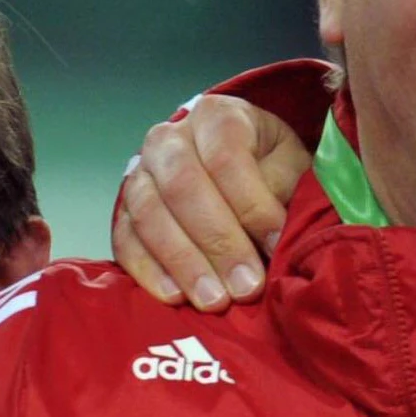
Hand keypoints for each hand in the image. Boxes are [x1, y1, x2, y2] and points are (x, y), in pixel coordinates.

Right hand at [113, 96, 308, 310]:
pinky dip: (148, 270)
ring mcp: (139, 172)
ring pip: (150, 215)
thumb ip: (284, 189)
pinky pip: (125, 239)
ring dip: (184, 262)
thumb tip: (274, 235)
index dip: (252, 204)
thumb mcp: (291, 164)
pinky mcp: (124, 210)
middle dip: (218, 241)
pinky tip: (175, 297)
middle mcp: (169, 138)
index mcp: (216, 116)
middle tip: (246, 286)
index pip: (226, 157)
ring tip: (215, 300)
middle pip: (183, 187)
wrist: (237, 163)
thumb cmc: (272, 165)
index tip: (276, 244)